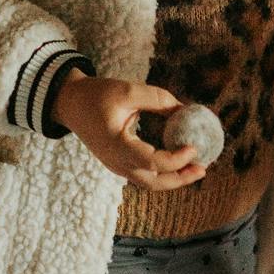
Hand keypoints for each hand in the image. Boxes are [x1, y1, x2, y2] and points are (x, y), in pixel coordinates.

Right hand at [51, 73, 204, 191]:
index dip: (175, 159)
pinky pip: (144, 175)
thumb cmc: (96, 95)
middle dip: (181, 179)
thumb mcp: (127, 90)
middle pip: (154, 182)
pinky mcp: (118, 163)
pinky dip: (163, 172)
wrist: (70, 104)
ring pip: (149, 183)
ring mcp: (116, 165)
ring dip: (174, 178)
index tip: (193, 147)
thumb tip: (185, 109)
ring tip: (195, 167)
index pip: (151, 161)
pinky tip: (177, 160)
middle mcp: (116, 161)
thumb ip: (157, 99)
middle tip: (203, 167)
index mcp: (116, 145)